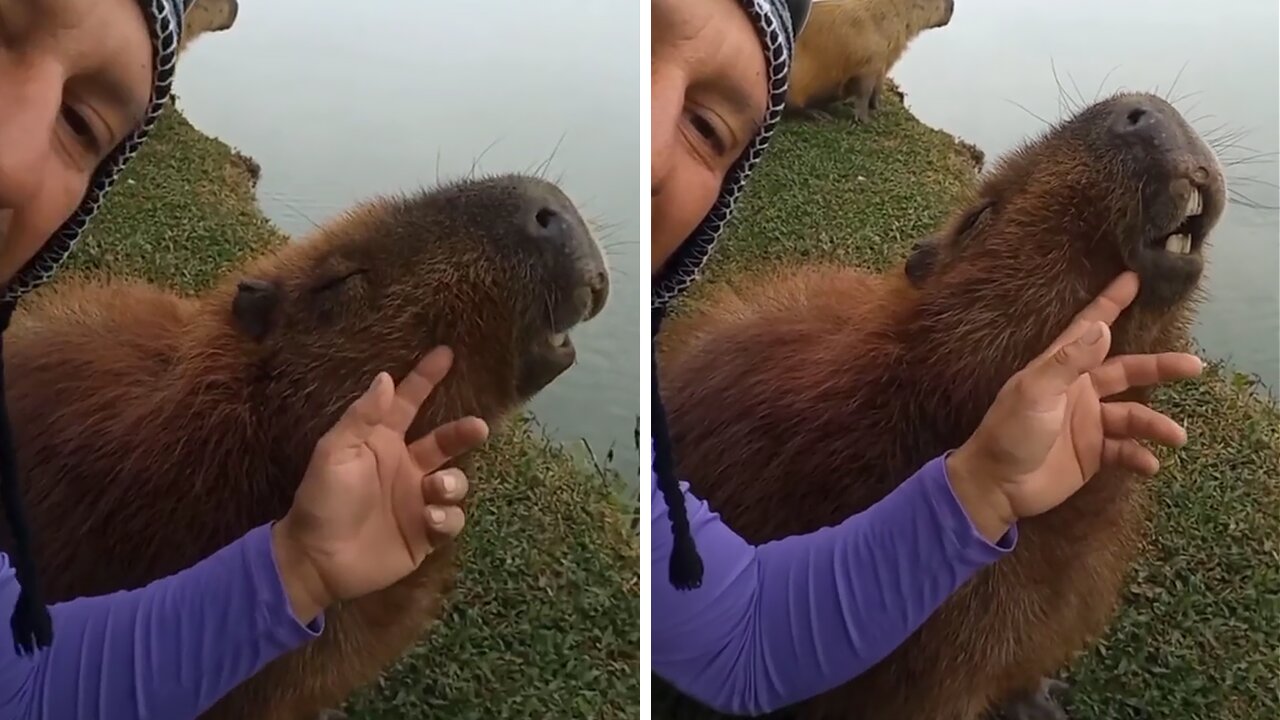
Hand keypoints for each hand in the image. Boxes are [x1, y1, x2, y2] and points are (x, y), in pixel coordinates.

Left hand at [271, 346, 489, 622]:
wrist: (316, 559)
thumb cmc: (321, 500)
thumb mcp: (335, 453)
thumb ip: (362, 417)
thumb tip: (386, 378)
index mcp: (382, 443)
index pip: (409, 403)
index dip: (426, 378)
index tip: (447, 353)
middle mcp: (406, 467)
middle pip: (446, 441)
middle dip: (464, 432)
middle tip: (478, 427)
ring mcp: (418, 500)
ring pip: (455, 481)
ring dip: (451, 483)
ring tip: (433, 489)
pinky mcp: (426, 533)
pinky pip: (452, 519)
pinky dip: (447, 517)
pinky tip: (429, 519)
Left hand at [946, 271, 1204, 541]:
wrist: (997, 485)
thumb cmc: (1010, 432)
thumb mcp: (1036, 392)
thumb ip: (1069, 362)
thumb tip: (1103, 328)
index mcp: (1062, 369)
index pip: (1091, 328)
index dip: (1111, 303)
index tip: (1135, 277)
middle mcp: (1080, 390)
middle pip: (1128, 370)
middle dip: (1161, 368)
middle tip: (1195, 366)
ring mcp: (1088, 422)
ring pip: (1133, 414)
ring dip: (1155, 425)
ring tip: (1176, 436)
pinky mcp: (1092, 453)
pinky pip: (1125, 450)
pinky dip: (1140, 456)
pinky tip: (1150, 463)